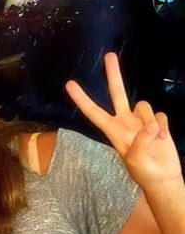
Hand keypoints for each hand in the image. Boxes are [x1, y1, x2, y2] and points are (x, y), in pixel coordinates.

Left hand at [66, 52, 182, 190]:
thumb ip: (139, 142)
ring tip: (153, 140)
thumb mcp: (135, 161)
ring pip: (144, 106)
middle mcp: (125, 121)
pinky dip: (163, 127)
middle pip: (117, 93)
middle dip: (114, 74)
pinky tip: (161, 139)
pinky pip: (160, 117)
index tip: (69, 84)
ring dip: (150, 121)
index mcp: (113, 131)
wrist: (163, 178)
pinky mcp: (157, 122)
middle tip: (109, 55)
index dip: (81, 98)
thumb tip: (149, 126)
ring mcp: (141, 121)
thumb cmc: (144, 172)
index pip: (93, 111)